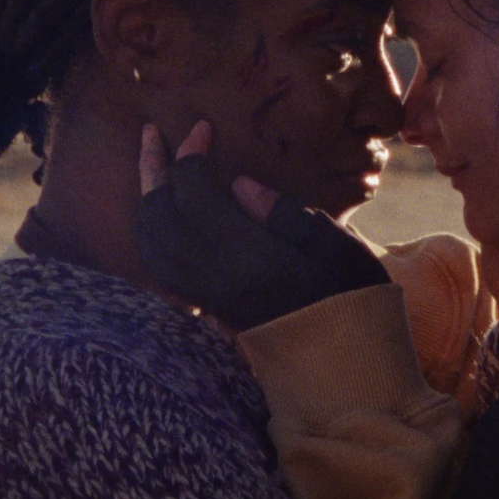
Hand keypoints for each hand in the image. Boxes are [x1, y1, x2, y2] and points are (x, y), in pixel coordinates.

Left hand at [136, 121, 389, 331]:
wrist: (343, 371)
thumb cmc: (353, 303)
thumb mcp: (340, 251)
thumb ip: (288, 215)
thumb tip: (238, 182)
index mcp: (251, 258)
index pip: (195, 195)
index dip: (192, 154)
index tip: (203, 127)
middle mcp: (216, 278)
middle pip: (158, 218)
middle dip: (152, 171)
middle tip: (155, 135)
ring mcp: (206, 297)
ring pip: (149, 244)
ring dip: (145, 201)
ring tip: (151, 169)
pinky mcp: (206, 308)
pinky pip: (158, 266)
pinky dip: (150, 232)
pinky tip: (161, 215)